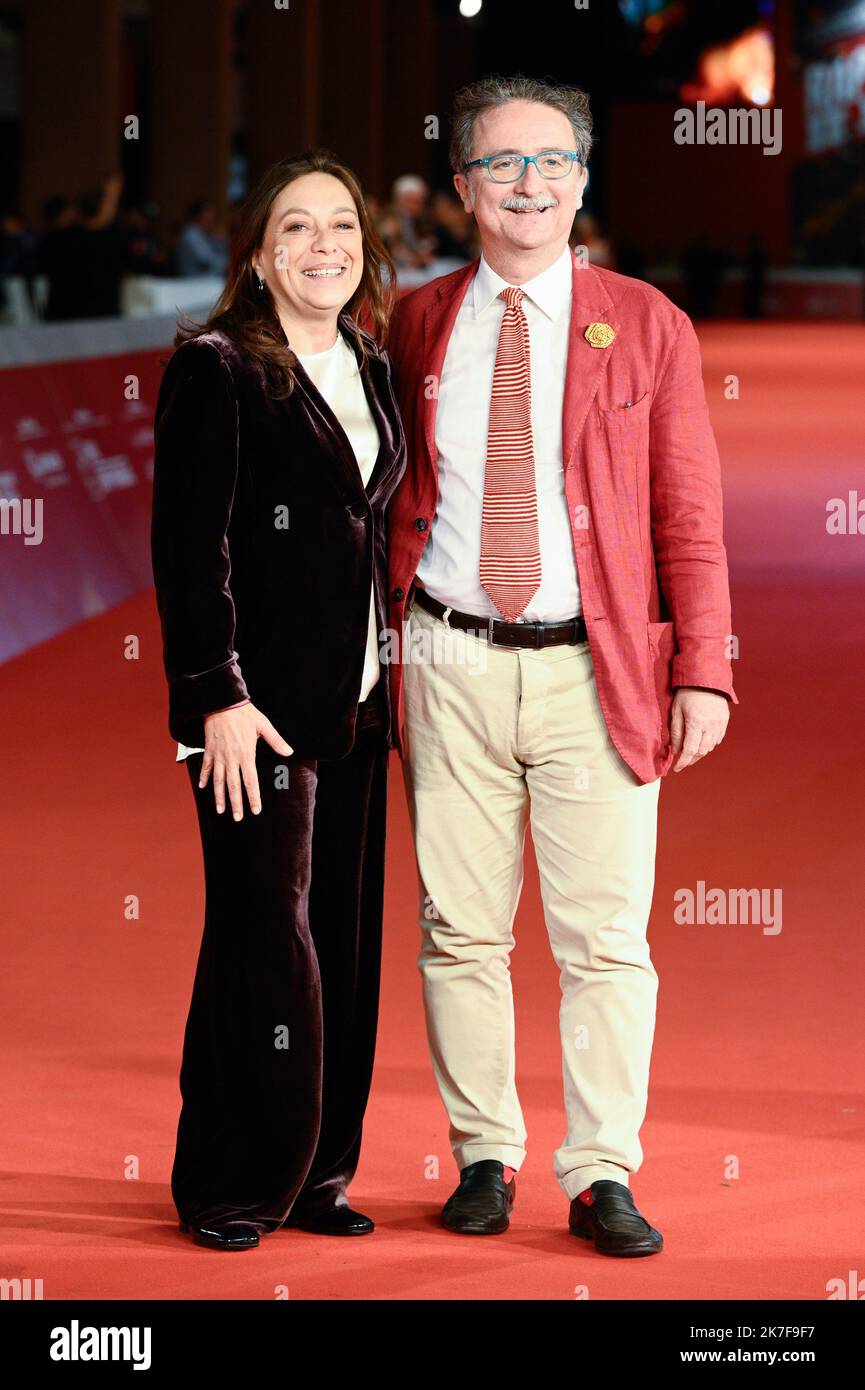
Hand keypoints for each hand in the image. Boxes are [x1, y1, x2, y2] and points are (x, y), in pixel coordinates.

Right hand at [199, 702, 292, 819]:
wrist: (221, 702)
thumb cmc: (244, 714)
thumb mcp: (264, 725)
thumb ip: (276, 741)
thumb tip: (289, 752)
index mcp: (246, 755)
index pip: (251, 781)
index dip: (253, 797)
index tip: (255, 810)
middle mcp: (231, 759)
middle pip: (233, 786)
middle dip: (236, 804)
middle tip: (238, 818)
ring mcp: (218, 756)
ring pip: (218, 781)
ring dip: (219, 797)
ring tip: (221, 810)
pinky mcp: (209, 750)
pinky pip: (206, 768)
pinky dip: (204, 778)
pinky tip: (203, 789)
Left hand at [669, 688, 729, 771]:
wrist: (705, 677)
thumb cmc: (687, 693)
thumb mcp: (676, 711)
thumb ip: (676, 732)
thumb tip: (675, 750)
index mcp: (696, 723)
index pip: (690, 750)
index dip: (683, 762)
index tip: (676, 768)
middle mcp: (710, 725)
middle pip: (702, 751)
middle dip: (691, 759)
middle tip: (683, 761)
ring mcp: (720, 723)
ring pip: (711, 746)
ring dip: (701, 752)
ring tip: (691, 752)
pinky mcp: (725, 720)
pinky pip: (718, 738)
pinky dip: (710, 744)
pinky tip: (702, 742)